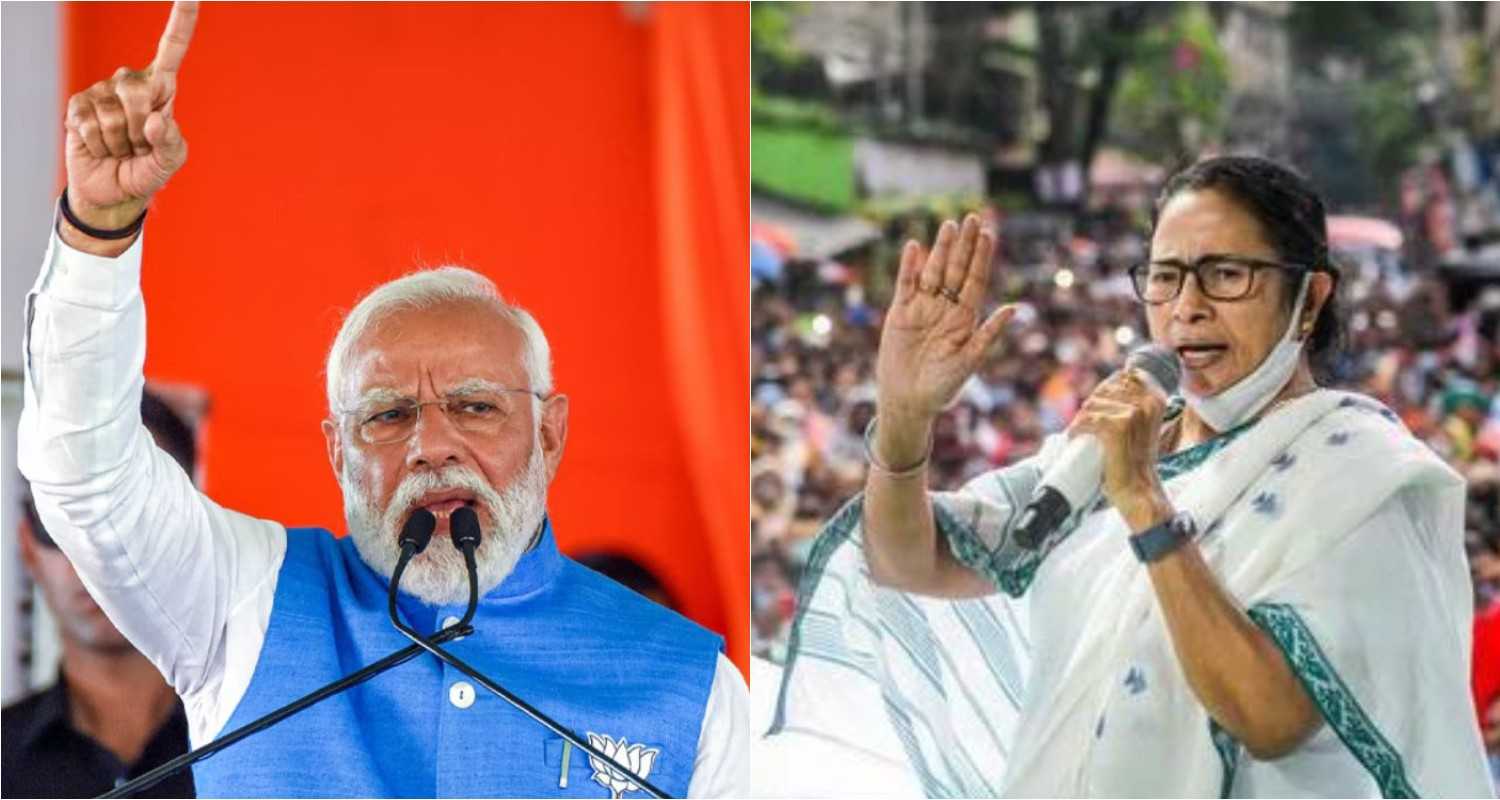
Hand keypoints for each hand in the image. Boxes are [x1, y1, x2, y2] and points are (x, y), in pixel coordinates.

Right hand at [64, 0, 196, 231]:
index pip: (172, 48)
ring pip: (114, 114)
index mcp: (161, 88)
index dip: (182, 21)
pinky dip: (99, 145)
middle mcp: (130, 81)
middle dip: (140, 129)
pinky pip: (90, 124)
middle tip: (138, 146)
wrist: (112, 191)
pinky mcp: (77, 104)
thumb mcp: (169, 162)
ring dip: (120, 142)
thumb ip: (169, 144)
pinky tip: (100, 147)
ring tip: (120, 148)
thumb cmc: (146, 171)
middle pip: (138, 92)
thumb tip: (155, 120)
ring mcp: (101, 91)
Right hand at [875, 215, 1013, 440]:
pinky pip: (906, 284)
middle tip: (973, 218)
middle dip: (964, 246)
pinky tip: (915, 246)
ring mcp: (922, 308)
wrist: (908, 401)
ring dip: (940, 249)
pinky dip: (909, 266)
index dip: (982, 258)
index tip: (989, 234)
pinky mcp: (901, 313)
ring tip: (949, 226)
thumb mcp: (969, 361)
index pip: (975, 281)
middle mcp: (945, 308)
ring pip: (932, 272)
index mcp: (965, 318)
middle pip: (956, 270)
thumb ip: (988, 334)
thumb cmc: (942, 387)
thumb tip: (1014, 308)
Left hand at [1068, 368, 1171, 529]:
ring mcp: (1132, 413)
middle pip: (1104, 390)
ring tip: (1081, 433)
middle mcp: (1147, 402)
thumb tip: (1108, 389)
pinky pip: (1086, 420)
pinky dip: (1076, 429)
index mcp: (1156, 399)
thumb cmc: (1136, 460)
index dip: (1106, 389)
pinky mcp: (1116, 426)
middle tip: (1086, 424)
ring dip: (1081, 419)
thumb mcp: (1142, 426)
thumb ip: (1134, 406)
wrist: (1139, 488)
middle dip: (1091, 406)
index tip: (1098, 405)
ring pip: (1092, 404)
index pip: (1125, 376)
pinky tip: (1075, 437)